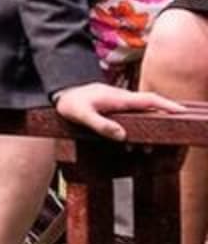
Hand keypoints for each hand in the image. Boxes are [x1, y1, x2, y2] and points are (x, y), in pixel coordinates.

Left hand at [53, 82, 185, 140]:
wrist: (62, 94)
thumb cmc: (70, 104)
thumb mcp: (81, 115)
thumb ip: (100, 125)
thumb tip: (122, 136)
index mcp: (118, 99)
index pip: (149, 100)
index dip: (167, 105)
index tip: (182, 112)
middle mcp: (123, 100)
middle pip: (150, 109)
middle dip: (160, 123)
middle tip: (162, 142)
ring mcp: (120, 104)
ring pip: (141, 115)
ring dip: (146, 131)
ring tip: (146, 149)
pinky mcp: (115, 108)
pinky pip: (132, 118)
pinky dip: (135, 130)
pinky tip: (130, 144)